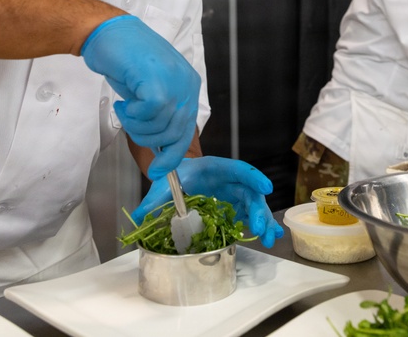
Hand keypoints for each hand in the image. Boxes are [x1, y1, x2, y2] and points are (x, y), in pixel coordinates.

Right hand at [81, 15, 199, 179]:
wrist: (106, 33)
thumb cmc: (125, 60)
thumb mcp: (149, 90)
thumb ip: (160, 114)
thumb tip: (162, 147)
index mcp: (189, 86)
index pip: (186, 131)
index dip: (172, 155)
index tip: (158, 170)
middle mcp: (187, 83)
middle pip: (173, 134)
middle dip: (146, 137)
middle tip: (129, 121)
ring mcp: (174, 81)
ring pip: (159, 127)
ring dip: (135, 125)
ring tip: (125, 108)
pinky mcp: (157, 80)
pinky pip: (148, 114)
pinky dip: (132, 115)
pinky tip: (124, 102)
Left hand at [131, 157, 283, 247]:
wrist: (176, 178)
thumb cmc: (173, 176)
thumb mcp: (161, 186)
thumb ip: (152, 201)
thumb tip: (138, 218)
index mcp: (215, 168)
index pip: (238, 169)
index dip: (253, 177)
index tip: (265, 188)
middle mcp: (229, 180)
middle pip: (249, 192)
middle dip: (258, 209)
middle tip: (259, 229)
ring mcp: (233, 193)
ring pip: (253, 205)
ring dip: (263, 220)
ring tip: (268, 238)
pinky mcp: (233, 206)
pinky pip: (249, 215)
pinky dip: (258, 225)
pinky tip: (266, 238)